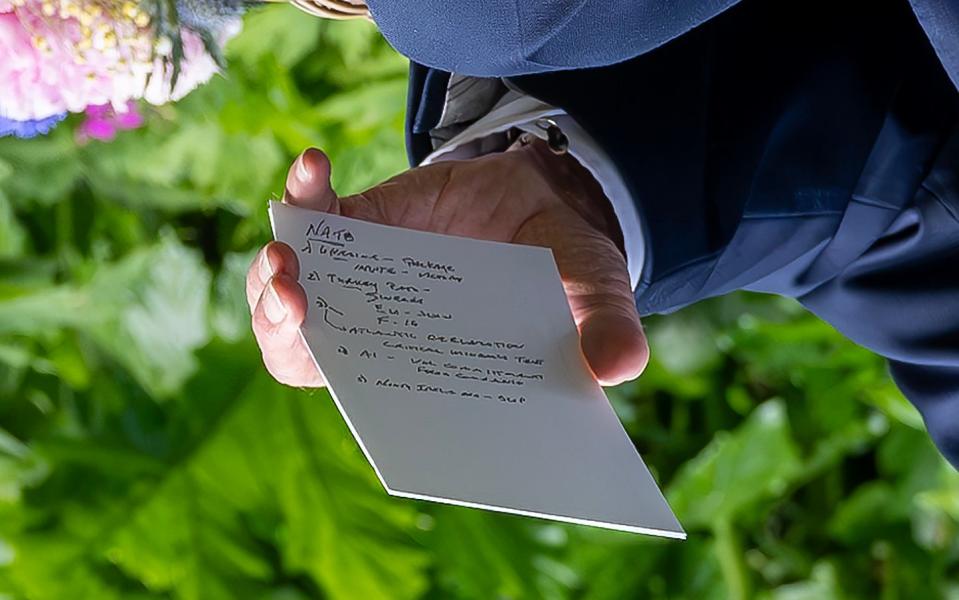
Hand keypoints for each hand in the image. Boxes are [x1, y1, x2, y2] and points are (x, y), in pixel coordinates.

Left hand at [246, 143, 647, 386]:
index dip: (345, 390)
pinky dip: (304, 193)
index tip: (334, 365)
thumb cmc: (563, 265)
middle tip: (298, 301)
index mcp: (426, 367)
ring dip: (272, 273)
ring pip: (290, 289)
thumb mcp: (591, 290)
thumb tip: (621, 367)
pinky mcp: (357, 224)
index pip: (370, 398)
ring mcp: (362, 278)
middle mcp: (382, 331)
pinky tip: (314, 167)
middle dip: (282, 328)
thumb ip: (602, 326)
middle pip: (306, 347)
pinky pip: (312, 216)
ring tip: (287, 253)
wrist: (546, 200)